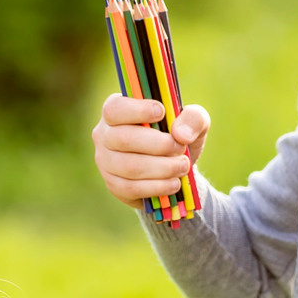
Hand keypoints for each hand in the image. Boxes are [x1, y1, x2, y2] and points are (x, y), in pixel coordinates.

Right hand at [91, 94, 209, 207]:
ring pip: (129, 167)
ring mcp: (105, 161)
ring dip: (162, 168)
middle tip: (181, 148)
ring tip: (183, 166)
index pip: (115, 108)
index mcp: (117, 110)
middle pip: (123, 139)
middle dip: (158, 145)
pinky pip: (131, 188)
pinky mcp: (113, 184)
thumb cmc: (177, 135)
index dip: (137, 110)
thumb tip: (181, 134)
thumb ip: (193, 118)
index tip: (162, 112)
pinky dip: (157, 187)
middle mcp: (104, 134)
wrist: (174, 166)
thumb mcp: (192, 121)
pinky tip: (174, 183)